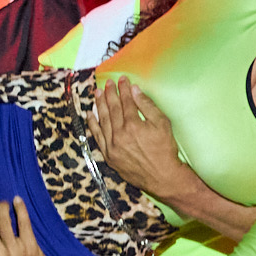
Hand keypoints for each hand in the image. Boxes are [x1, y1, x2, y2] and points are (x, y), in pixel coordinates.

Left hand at [90, 79, 190, 201]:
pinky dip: (92, 124)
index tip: (122, 79)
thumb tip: (135, 90)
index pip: (126, 101)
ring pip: (102, 120)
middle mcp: (119, 134)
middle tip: (107, 83)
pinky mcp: (108, 155)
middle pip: (112, 109)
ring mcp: (112, 146)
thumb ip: (147, 106)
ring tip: (97, 93)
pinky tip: (90, 114)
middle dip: (110, 93)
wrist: (162, 177)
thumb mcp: (163, 124)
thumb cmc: (165, 150)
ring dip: (99, 105)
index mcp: (133, 125)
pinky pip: (97, 136)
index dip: (123, 88)